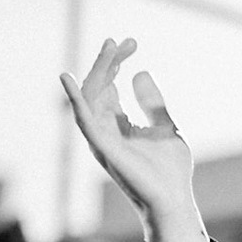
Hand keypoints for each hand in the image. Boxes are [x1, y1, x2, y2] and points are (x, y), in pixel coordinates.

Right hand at [59, 38, 211, 241]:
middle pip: (98, 88)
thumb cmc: (170, 172)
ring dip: (99, 70)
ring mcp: (101, 139)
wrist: (174, 200)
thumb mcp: (166, 127)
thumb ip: (152, 103)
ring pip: (91, 98)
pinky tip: (68, 78)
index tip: (131, 43)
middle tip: (123, 41)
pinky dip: (74, 99)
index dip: (116, 63)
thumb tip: (140, 72)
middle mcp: (104, 131)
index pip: (108, 87)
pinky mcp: (103, 148)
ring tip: (111, 48)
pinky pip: (83, 120)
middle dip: (107, 62)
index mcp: (117, 126)